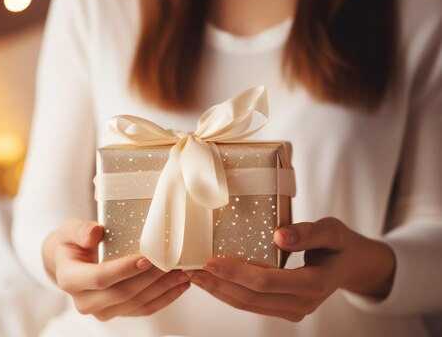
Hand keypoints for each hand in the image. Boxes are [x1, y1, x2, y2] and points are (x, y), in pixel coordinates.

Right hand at [43, 218, 190, 320]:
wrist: (69, 261)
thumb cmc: (71, 242)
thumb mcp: (69, 229)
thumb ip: (80, 230)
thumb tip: (95, 233)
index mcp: (70, 280)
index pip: (100, 278)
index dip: (125, 269)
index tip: (147, 258)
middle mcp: (85, 302)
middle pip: (122, 294)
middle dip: (151, 278)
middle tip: (172, 262)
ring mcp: (102, 311)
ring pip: (137, 303)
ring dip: (162, 289)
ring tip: (182, 272)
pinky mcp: (117, 313)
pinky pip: (144, 309)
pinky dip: (164, 298)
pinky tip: (179, 285)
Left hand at [190, 217, 395, 321]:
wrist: (351, 264)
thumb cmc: (339, 243)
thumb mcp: (331, 230)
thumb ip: (308, 233)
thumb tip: (278, 235)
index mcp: (314, 284)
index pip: (266, 282)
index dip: (235, 273)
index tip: (209, 261)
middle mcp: (303, 303)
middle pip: (251, 298)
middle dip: (218, 284)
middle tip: (190, 269)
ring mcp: (293, 310)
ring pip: (248, 305)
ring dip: (219, 292)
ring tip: (194, 276)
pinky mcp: (284, 309)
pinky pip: (252, 305)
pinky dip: (229, 293)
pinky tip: (212, 282)